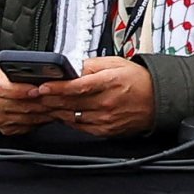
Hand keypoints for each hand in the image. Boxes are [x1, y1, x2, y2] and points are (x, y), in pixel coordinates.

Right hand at [0, 68, 56, 135]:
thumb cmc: (8, 78)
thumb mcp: (13, 67)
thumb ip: (27, 68)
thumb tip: (48, 71)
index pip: (5, 88)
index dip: (23, 90)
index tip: (39, 89)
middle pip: (20, 105)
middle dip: (43, 102)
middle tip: (61, 98)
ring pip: (27, 118)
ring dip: (46, 113)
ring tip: (61, 106)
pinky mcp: (6, 128)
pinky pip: (28, 126)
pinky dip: (42, 121)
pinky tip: (52, 114)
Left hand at [36, 55, 159, 139]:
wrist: (157, 100)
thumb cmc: (138, 80)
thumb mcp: (116, 63)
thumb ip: (92, 64)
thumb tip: (72, 68)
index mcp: (110, 82)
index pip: (77, 87)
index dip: (57, 88)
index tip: (42, 87)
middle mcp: (107, 102)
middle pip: (70, 103)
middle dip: (49, 100)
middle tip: (36, 95)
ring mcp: (106, 119)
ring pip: (72, 117)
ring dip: (56, 111)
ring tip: (45, 104)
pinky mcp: (105, 130)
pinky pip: (80, 127)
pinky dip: (69, 120)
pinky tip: (63, 113)